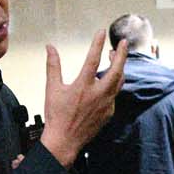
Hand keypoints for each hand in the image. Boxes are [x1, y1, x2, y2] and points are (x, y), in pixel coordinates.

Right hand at [38, 35, 127, 164]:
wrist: (64, 141)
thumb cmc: (56, 115)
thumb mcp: (52, 88)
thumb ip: (53, 66)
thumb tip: (50, 47)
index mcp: (83, 86)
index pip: (93, 59)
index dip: (97, 43)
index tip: (101, 32)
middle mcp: (98, 94)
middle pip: (116, 69)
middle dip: (121, 54)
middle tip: (123, 43)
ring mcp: (106, 104)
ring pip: (119, 82)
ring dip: (119, 68)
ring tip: (116, 59)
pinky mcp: (108, 112)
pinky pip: (115, 95)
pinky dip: (113, 85)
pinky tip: (108, 81)